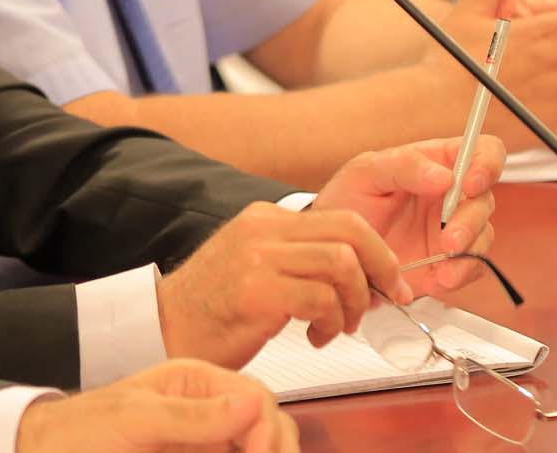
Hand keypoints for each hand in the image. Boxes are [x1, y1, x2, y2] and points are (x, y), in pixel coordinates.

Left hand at [17, 360, 296, 452]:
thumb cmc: (77, 431)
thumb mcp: (134, 418)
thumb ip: (191, 415)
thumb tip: (251, 405)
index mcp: (194, 383)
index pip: (256, 397)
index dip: (267, 428)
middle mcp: (207, 415)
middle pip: (268, 429)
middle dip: (277, 447)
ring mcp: (204, 445)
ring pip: (255, 448)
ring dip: (266, 452)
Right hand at [156, 200, 406, 368]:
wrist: (165, 326)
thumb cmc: (214, 306)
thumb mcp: (257, 264)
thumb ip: (299, 258)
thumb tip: (360, 272)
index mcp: (266, 218)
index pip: (342, 218)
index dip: (378, 252)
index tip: (391, 282)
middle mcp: (263, 228)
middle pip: (350, 231)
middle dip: (381, 268)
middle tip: (384, 300)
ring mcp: (257, 257)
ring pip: (341, 264)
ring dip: (353, 303)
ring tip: (339, 327)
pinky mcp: (255, 291)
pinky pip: (320, 299)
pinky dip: (331, 324)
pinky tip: (315, 337)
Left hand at [310, 135, 504, 297]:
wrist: (334, 246)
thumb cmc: (346, 199)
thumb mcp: (365, 173)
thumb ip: (404, 166)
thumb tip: (444, 176)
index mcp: (436, 162)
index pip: (482, 150)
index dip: (486, 163)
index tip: (470, 184)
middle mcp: (451, 194)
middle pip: (484, 199)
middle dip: (470, 221)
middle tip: (448, 240)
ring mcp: (451, 228)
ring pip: (483, 236)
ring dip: (468, 253)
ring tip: (442, 269)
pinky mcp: (448, 261)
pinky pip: (471, 267)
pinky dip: (460, 275)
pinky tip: (437, 279)